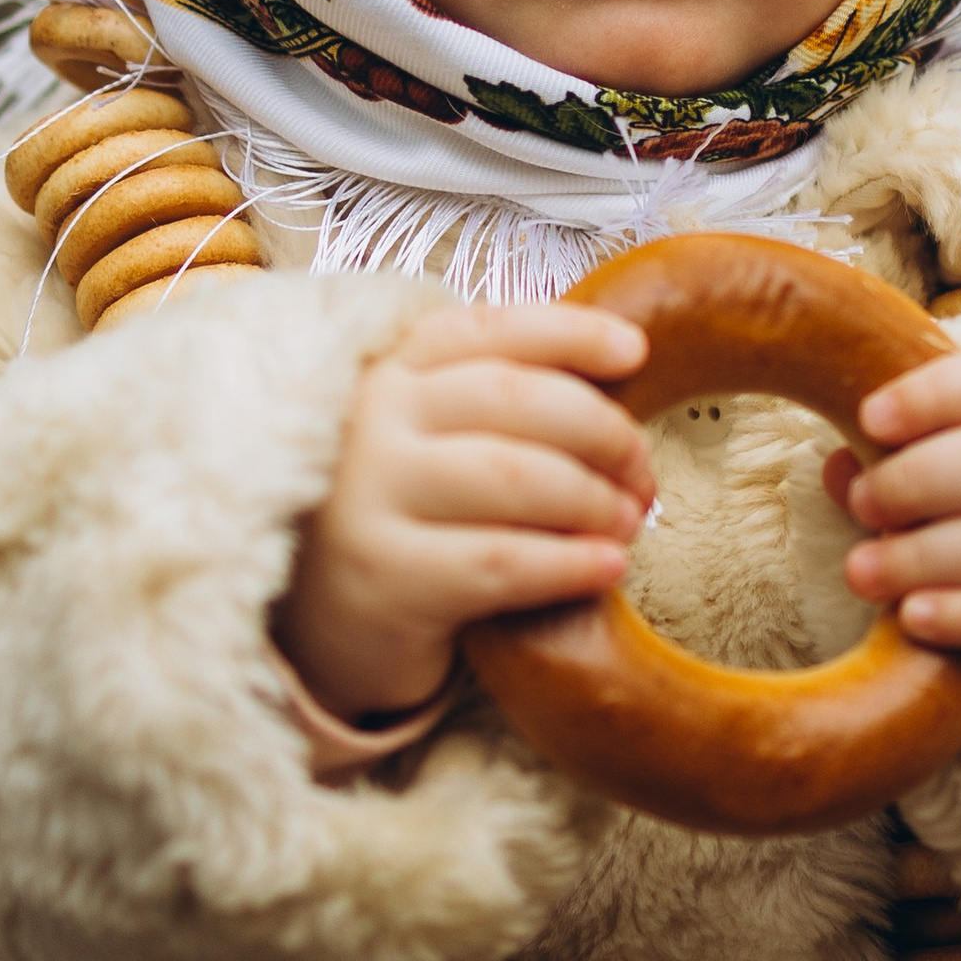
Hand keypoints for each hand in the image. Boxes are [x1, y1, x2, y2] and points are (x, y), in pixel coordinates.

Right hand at [275, 303, 650, 724]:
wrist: (319, 629)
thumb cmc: (401, 522)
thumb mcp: (430, 441)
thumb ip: (495, 400)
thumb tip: (620, 368)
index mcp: (388, 371)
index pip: (488, 330)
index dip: (570, 333)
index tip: (635, 352)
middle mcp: (371, 421)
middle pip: (515, 397)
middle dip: (601, 430)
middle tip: (641, 470)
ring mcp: (370, 497)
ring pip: (516, 476)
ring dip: (593, 498)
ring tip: (628, 521)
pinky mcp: (384, 576)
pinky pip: (502, 561)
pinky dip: (570, 562)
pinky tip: (608, 566)